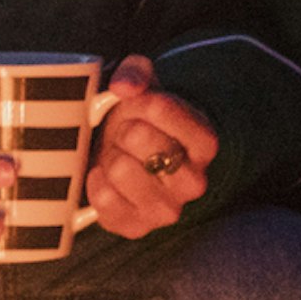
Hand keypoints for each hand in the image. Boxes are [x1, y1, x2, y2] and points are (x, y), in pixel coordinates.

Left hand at [81, 58, 215, 238]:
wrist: (130, 156)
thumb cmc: (140, 119)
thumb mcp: (143, 85)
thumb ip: (136, 71)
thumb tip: (124, 86)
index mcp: (205, 143)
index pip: (170, 111)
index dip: (143, 102)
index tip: (138, 102)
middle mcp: (195, 182)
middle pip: (145, 143)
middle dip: (125, 129)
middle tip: (125, 132)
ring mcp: (167, 210)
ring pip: (121, 171)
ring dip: (110, 155)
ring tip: (117, 154)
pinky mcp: (136, 228)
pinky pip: (103, 201)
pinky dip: (96, 182)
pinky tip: (105, 174)